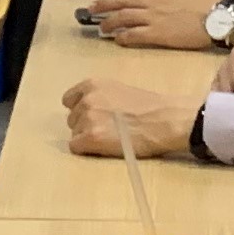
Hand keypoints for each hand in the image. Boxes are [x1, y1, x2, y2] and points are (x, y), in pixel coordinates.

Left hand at [62, 82, 195, 160]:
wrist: (164, 120)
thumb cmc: (149, 107)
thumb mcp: (119, 90)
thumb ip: (100, 96)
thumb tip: (89, 108)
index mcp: (92, 84)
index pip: (69, 100)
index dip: (79, 110)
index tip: (92, 117)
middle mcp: (86, 99)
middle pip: (72, 119)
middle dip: (85, 125)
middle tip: (107, 129)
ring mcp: (87, 119)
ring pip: (74, 134)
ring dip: (87, 138)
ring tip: (110, 138)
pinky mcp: (91, 138)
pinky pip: (76, 147)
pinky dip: (87, 150)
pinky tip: (103, 148)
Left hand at [77, 0, 226, 49]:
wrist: (219, 16)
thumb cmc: (211, 2)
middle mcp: (153, 0)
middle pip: (121, 0)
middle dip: (104, 4)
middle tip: (92, 9)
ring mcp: (153, 17)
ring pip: (123, 17)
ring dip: (109, 22)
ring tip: (101, 28)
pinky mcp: (158, 34)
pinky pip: (134, 35)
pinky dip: (123, 37)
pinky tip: (117, 40)